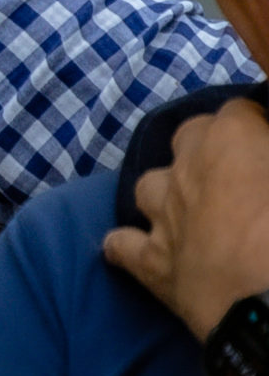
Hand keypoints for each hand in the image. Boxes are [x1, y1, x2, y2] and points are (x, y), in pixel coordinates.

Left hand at [104, 98, 268, 340]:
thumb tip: (266, 171)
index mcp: (231, 140)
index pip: (238, 112)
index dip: (257, 128)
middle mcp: (185, 169)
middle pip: (188, 138)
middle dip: (209, 148)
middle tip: (242, 174)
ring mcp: (162, 215)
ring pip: (149, 187)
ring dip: (169, 193)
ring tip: (195, 209)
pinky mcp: (150, 263)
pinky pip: (121, 246)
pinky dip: (129, 246)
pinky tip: (141, 253)